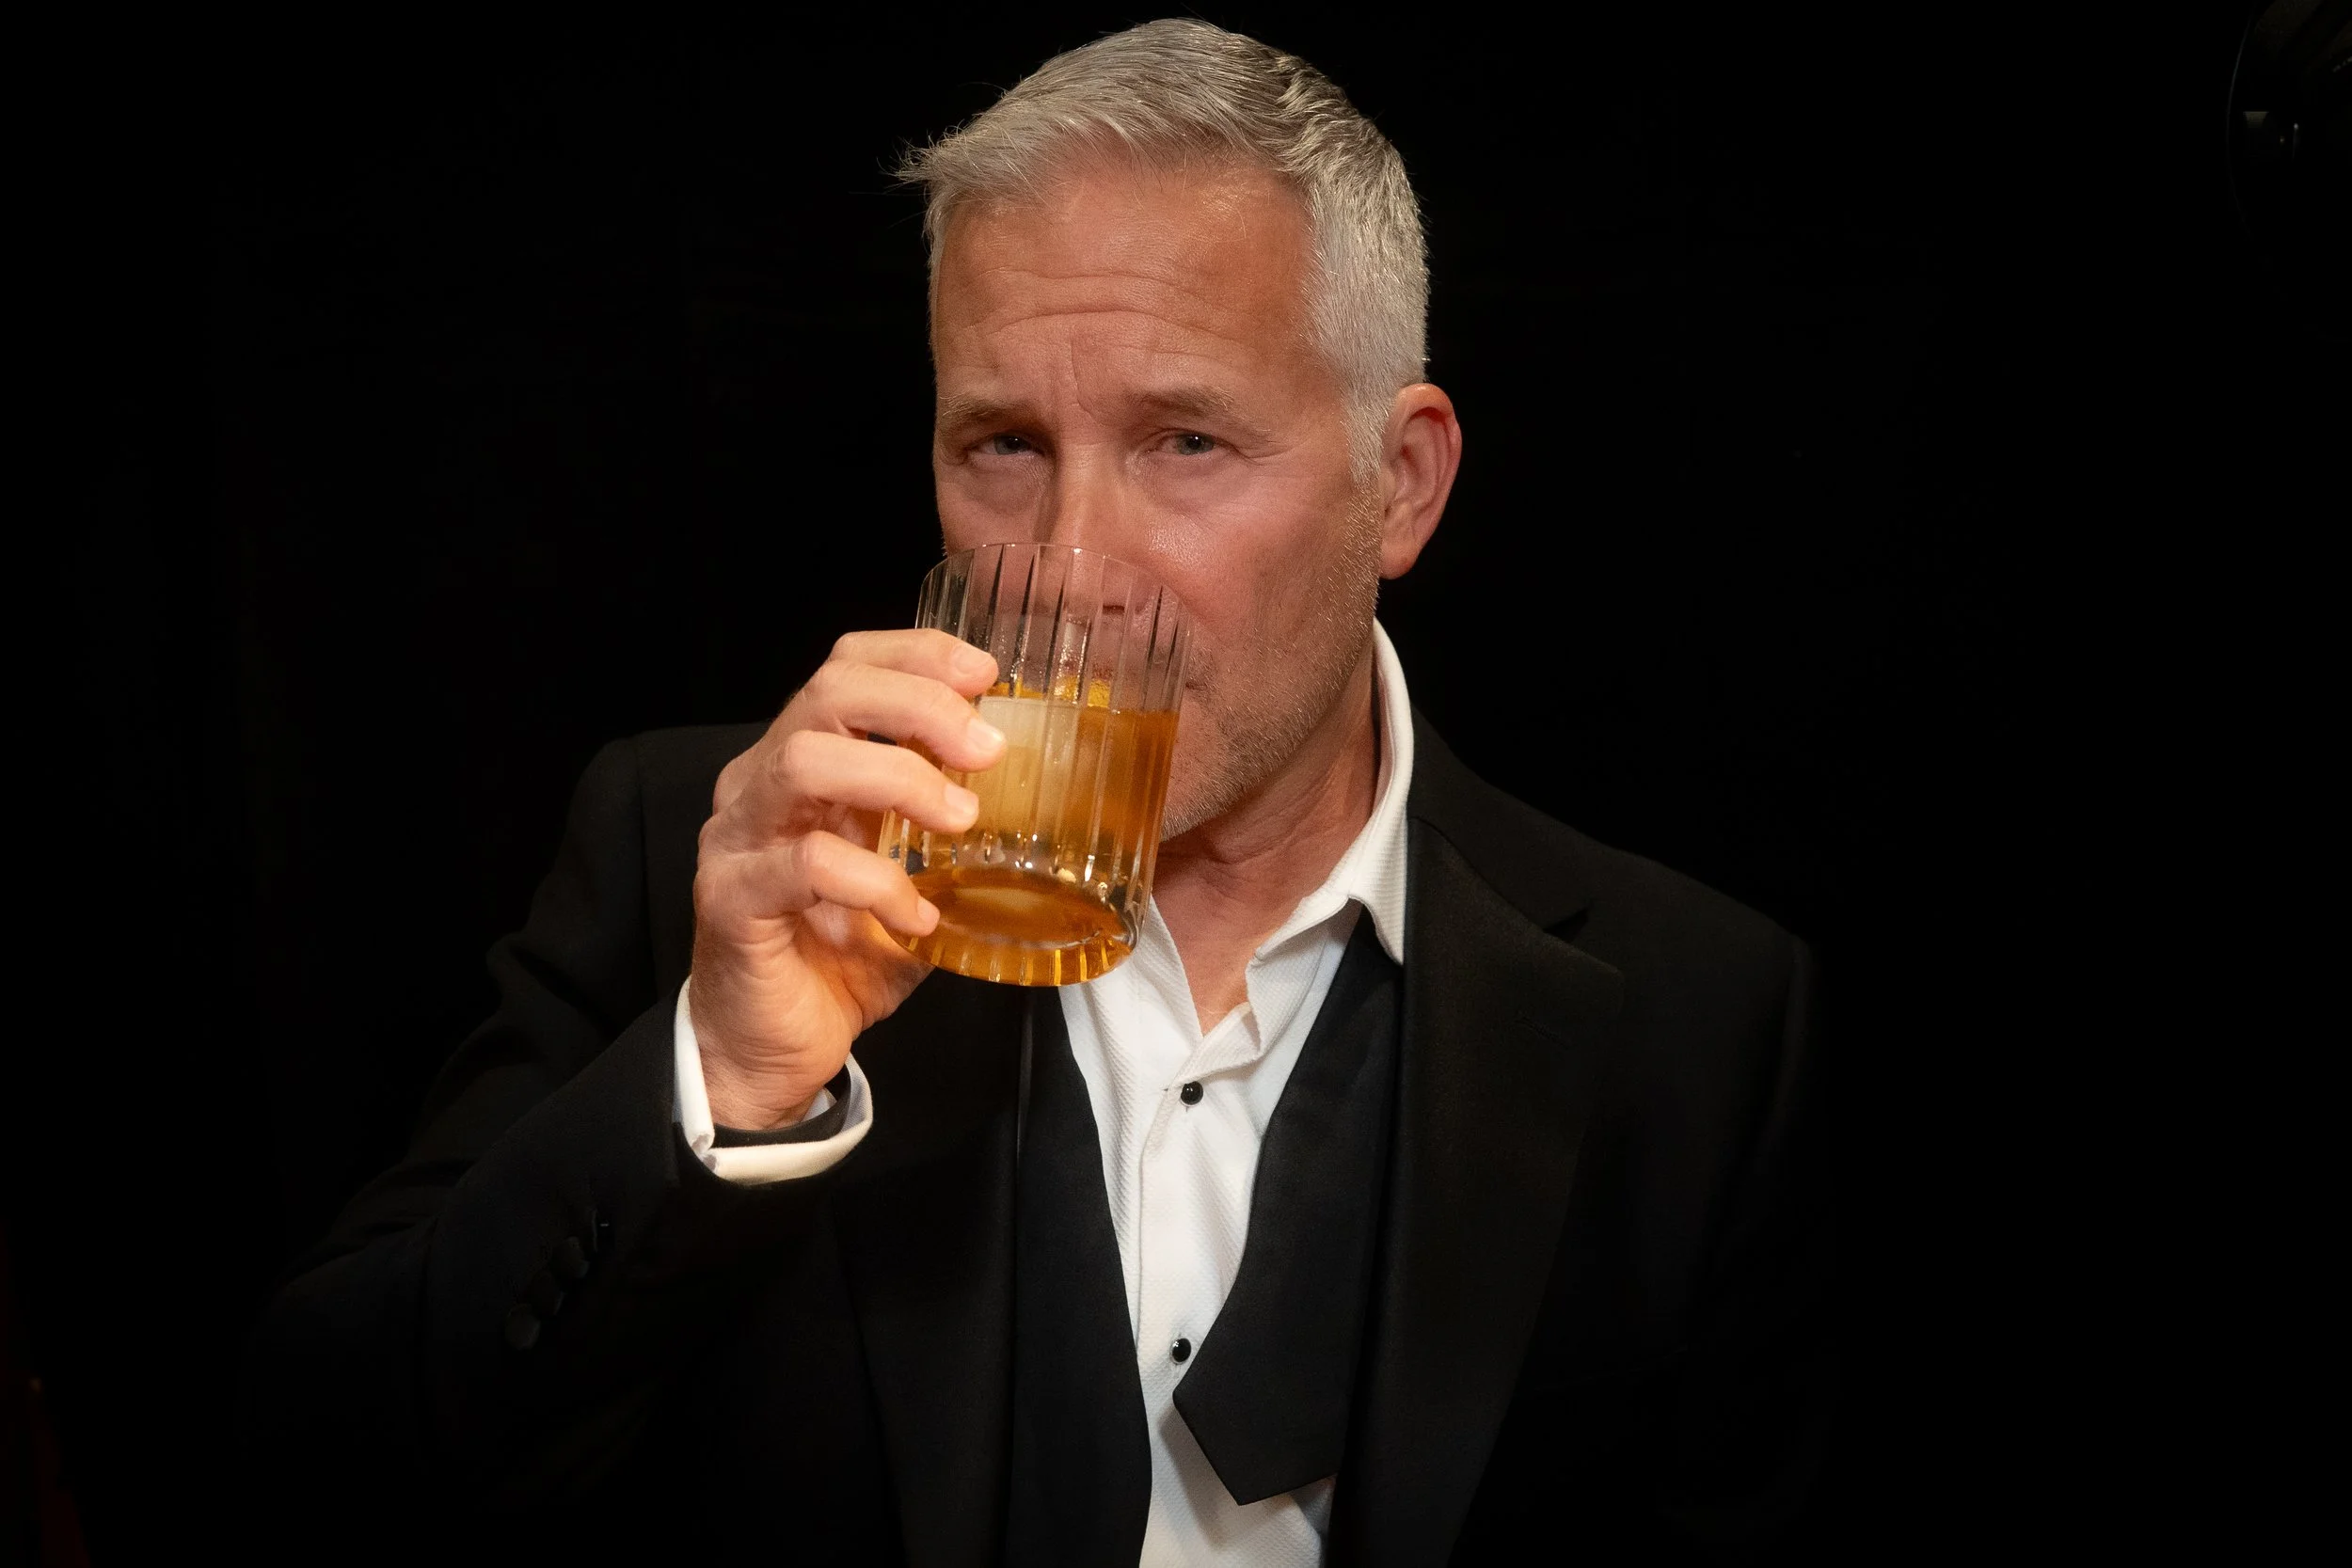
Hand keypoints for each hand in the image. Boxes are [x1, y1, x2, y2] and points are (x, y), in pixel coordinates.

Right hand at [689, 629, 1004, 1128]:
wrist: (770, 1048)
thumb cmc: (842, 956)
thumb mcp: (914, 878)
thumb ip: (952, 832)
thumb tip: (1049, 800)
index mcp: (803, 759)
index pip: (846, 666)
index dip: (916, 654)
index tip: (987, 674)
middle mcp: (760, 783)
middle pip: (826, 692)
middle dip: (918, 706)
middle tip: (987, 750)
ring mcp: (737, 836)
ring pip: (805, 760)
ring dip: (897, 778)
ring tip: (961, 819)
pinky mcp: (730, 898)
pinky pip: (804, 865)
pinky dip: (874, 882)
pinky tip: (917, 918)